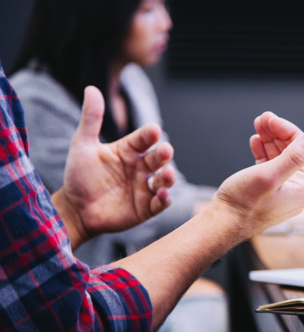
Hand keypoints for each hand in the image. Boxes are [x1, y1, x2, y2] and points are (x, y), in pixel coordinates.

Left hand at [57, 86, 175, 246]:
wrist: (74, 210)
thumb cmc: (79, 176)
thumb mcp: (82, 145)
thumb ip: (91, 119)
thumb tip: (91, 88)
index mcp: (129, 150)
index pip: (144, 138)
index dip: (149, 134)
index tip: (153, 130)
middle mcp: (140, 167)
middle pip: (158, 158)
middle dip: (164, 154)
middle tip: (165, 151)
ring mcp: (144, 188)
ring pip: (164, 179)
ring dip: (168, 177)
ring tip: (167, 174)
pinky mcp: (146, 208)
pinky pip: (160, 203)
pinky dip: (164, 199)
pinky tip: (162, 194)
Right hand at [212, 112, 303, 235]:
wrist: (222, 223)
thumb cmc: (243, 204)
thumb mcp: (269, 175)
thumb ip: (294, 156)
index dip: (288, 130)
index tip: (270, 119)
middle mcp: (297, 190)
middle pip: (293, 151)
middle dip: (278, 133)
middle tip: (262, 118)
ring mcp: (283, 191)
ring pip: (281, 156)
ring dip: (270, 139)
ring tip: (257, 126)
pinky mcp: (269, 190)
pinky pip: (271, 165)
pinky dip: (264, 152)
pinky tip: (255, 142)